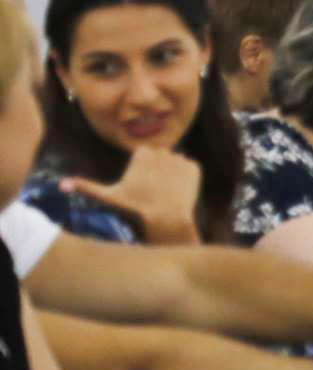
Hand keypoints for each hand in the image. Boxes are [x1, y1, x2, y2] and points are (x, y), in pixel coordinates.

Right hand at [63, 146, 202, 243]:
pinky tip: (177, 192)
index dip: (140, 172)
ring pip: (173, 165)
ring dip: (170, 176)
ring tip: (163, 193)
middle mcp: (163, 151)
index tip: (139, 186)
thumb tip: (61, 184)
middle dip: (155, 172)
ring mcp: (180, 158)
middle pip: (158, 159)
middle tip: (151, 192)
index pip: (142, 156)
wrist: (166, 218)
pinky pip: (188, 172)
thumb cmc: (134, 207)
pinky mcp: (195, 167)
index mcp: (142, 152)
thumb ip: (86, 187)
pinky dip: (184, 180)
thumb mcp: (108, 197)